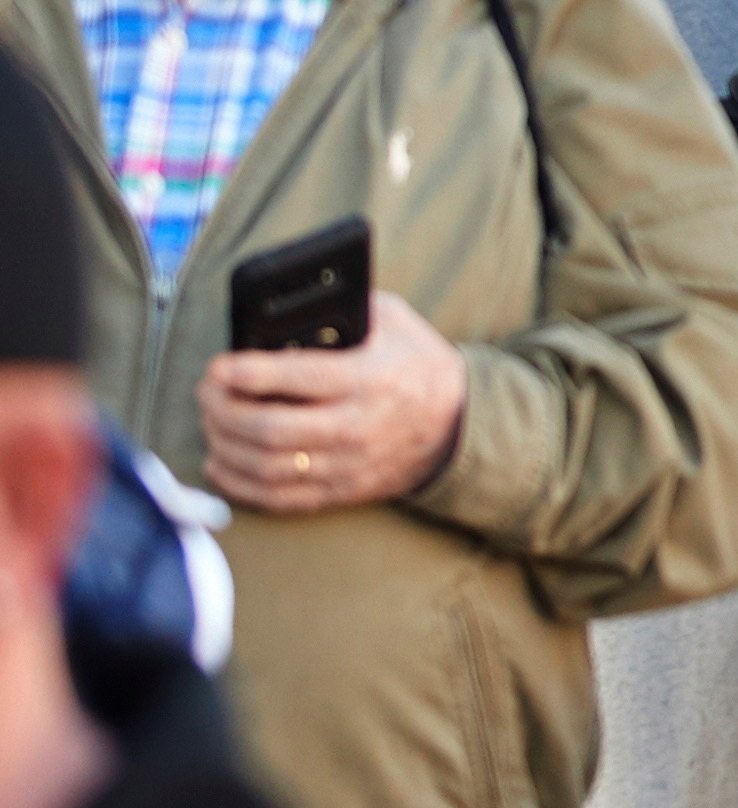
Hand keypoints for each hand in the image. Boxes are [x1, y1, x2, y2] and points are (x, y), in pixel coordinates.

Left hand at [198, 292, 468, 512]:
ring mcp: (350, 464)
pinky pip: (279, 498)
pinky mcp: (344, 490)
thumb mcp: (391, 320)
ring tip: (211, 422)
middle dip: (224, 410)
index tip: (219, 367)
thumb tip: (278, 310)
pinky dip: (239, 483)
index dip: (247, 373)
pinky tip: (220, 462)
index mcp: (372, 378)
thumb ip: (342, 309)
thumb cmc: (415, 362)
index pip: (299, 378)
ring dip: (225, 445)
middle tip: (207, 392)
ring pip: (267, 466)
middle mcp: (359, 425)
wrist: (459, 421)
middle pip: (271, 429)